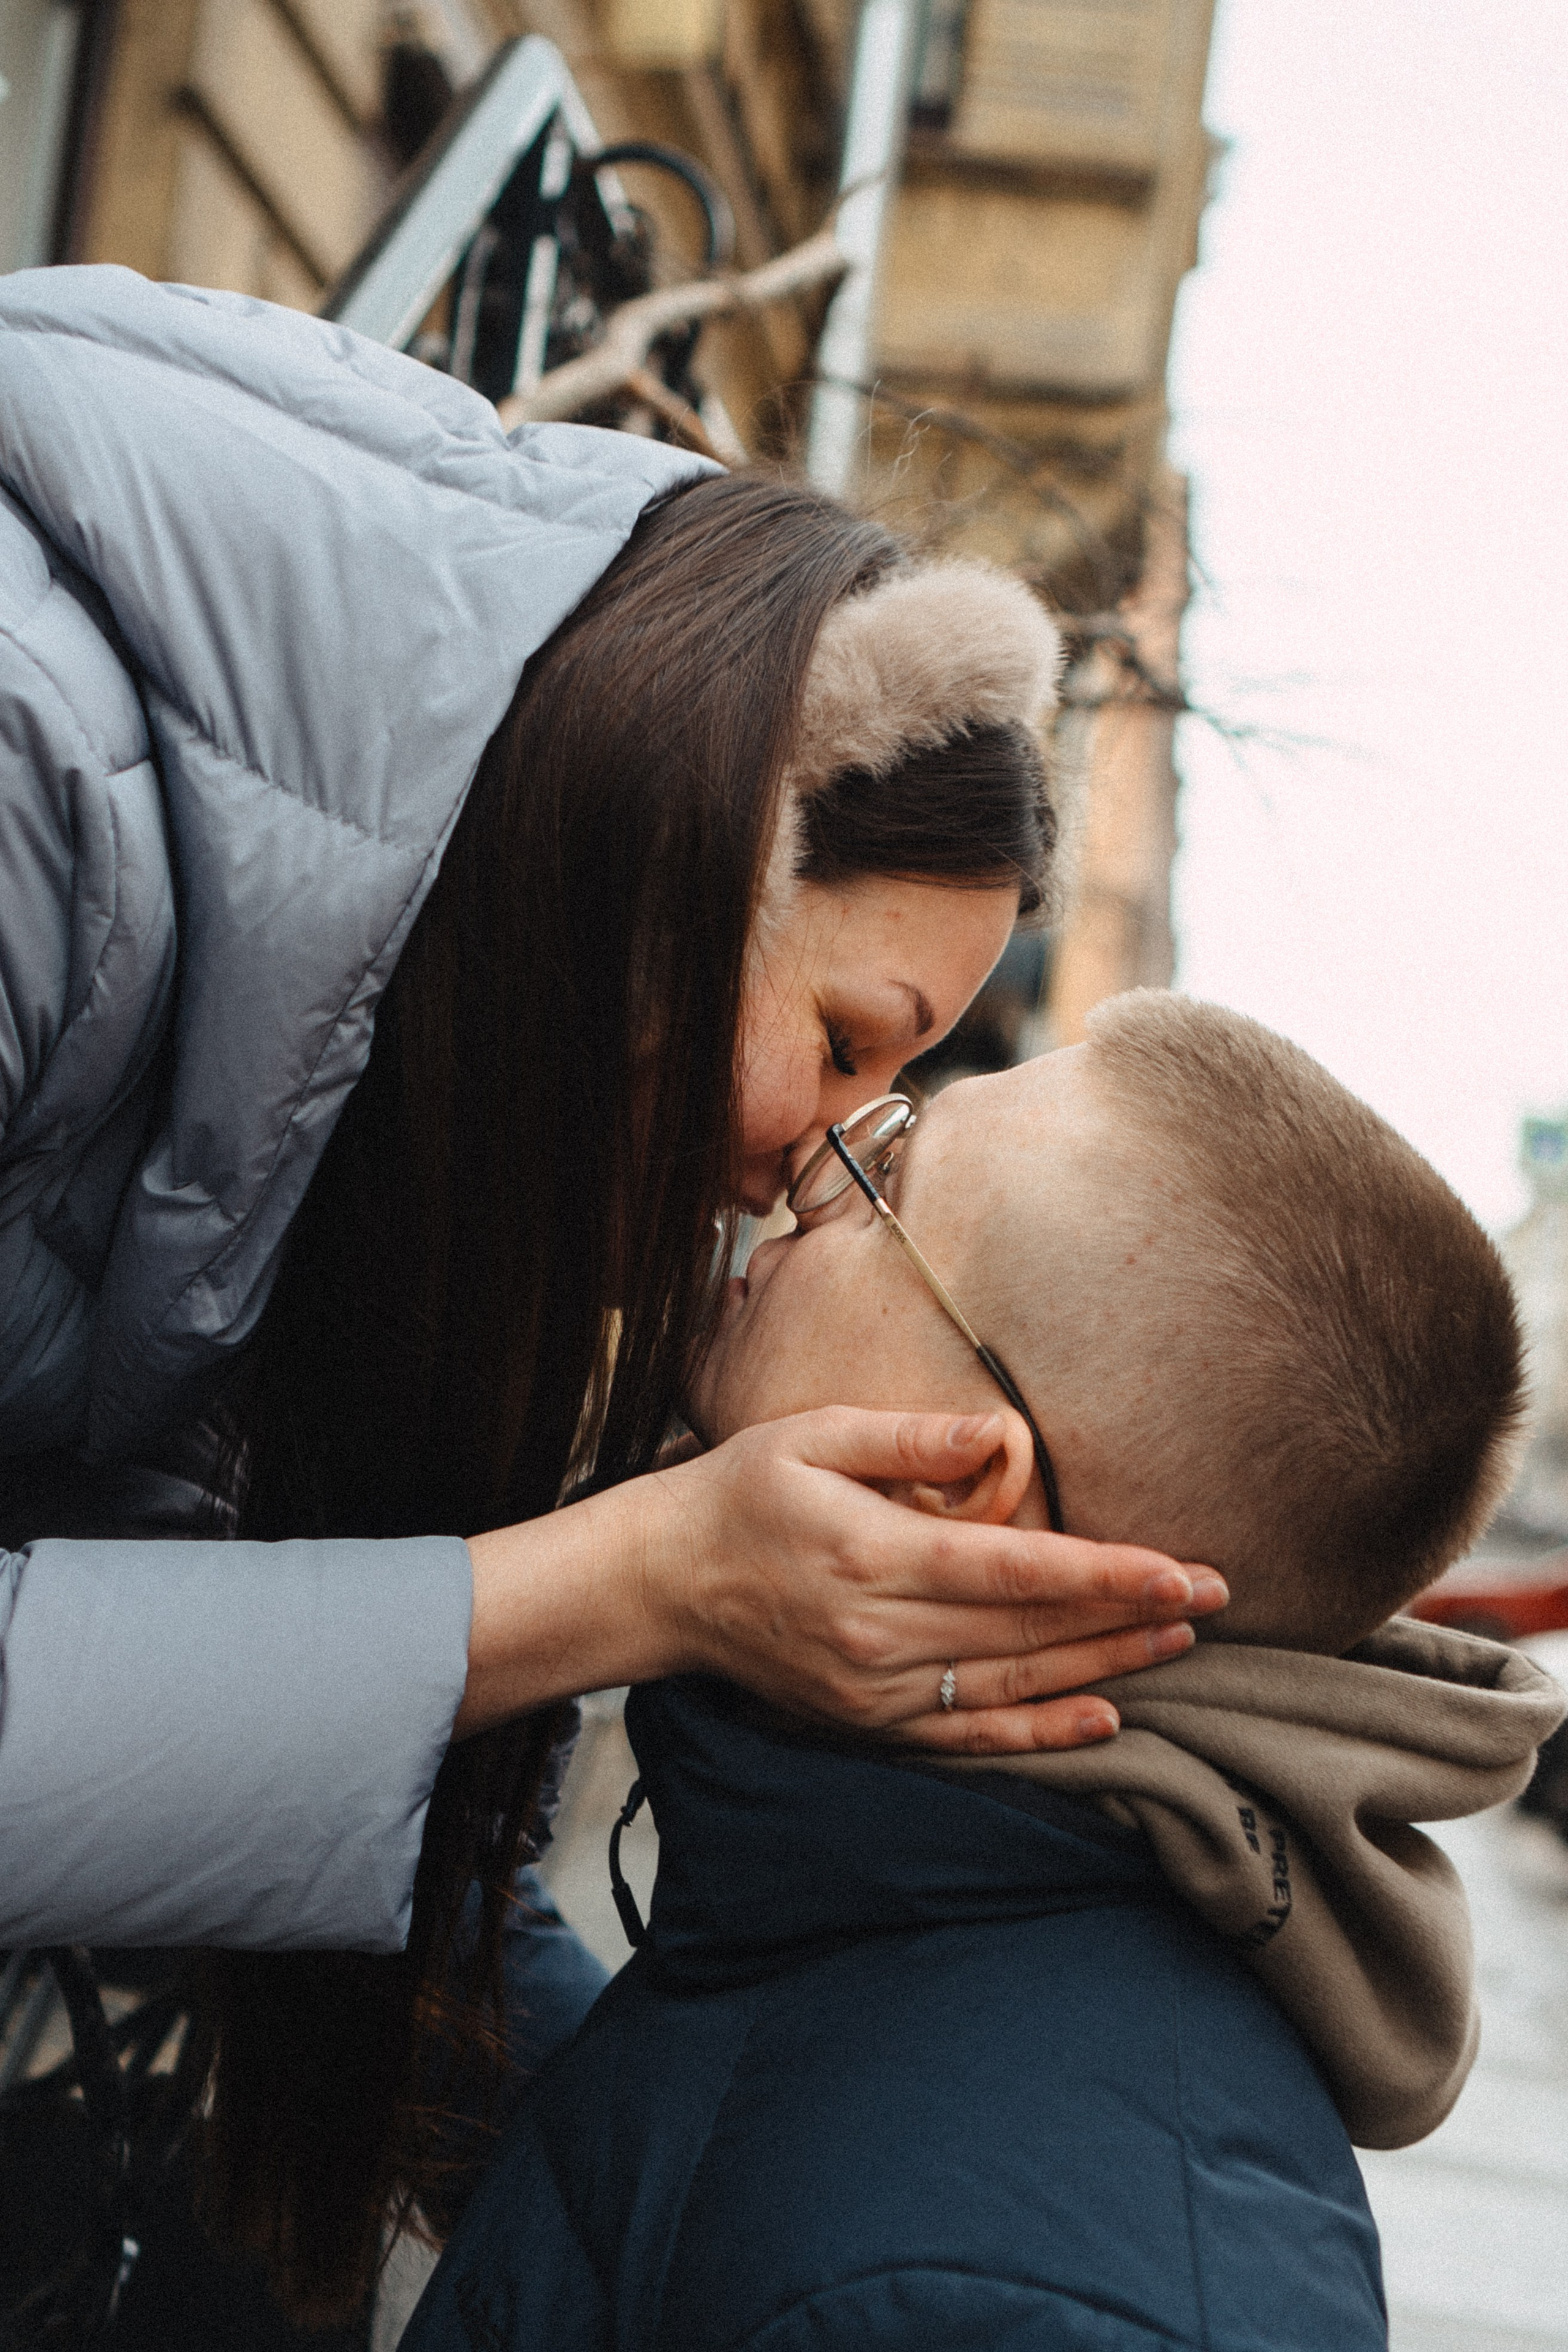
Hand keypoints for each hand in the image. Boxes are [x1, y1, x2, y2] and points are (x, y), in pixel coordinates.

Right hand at [640, 1407, 1226, 1753]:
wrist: (662, 1583)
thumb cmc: (740, 1493)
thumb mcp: (814, 1436)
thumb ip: (911, 1440)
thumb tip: (1001, 1436)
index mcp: (872, 1555)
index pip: (1016, 1569)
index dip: (1107, 1573)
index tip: (1181, 1568)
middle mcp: (880, 1635)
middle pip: (1031, 1629)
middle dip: (1130, 1615)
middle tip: (1215, 1598)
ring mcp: (876, 1690)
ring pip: (1015, 1682)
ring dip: (1105, 1666)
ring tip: (1180, 1643)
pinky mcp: (870, 1723)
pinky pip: (972, 1736)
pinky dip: (1042, 1732)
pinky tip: (1104, 1719)